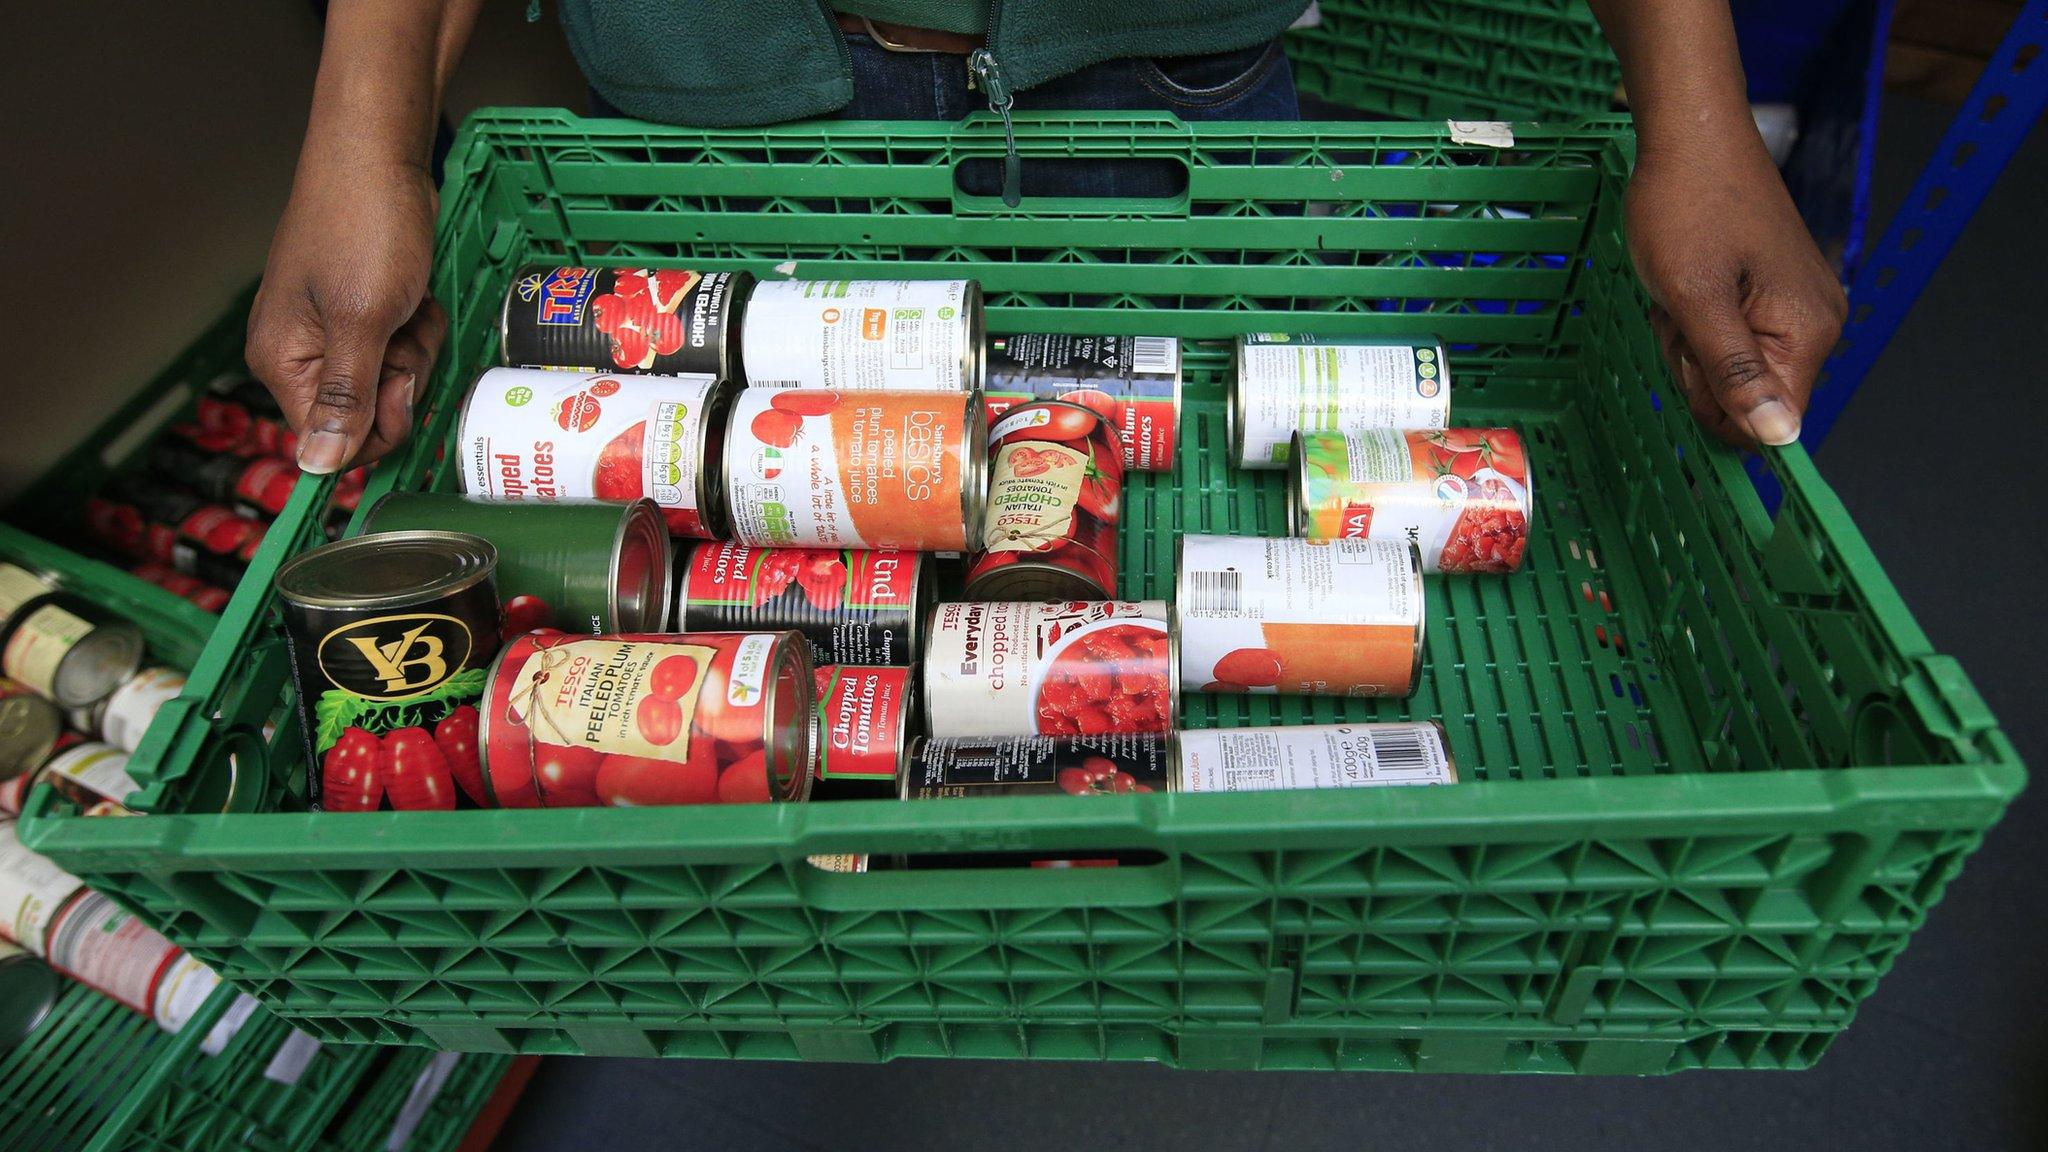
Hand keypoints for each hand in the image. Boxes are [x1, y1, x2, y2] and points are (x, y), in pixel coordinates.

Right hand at [246, 154, 444, 473]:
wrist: (378, 156)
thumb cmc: (363, 225)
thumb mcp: (363, 320)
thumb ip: (346, 398)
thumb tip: (319, 465)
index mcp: (284, 363)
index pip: (333, 443)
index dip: (381, 422)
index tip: (399, 377)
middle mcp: (300, 355)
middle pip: (369, 414)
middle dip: (403, 375)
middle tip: (402, 327)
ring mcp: (333, 332)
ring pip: (393, 380)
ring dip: (415, 345)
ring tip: (407, 301)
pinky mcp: (363, 313)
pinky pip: (401, 346)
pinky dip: (417, 324)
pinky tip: (413, 292)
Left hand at [1625, 129, 1845, 446]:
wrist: (1691, 136)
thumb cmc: (1687, 207)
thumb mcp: (1697, 300)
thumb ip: (1734, 372)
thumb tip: (1779, 437)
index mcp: (1808, 331)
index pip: (1771, 422)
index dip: (1717, 407)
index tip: (1689, 358)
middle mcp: (1815, 323)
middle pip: (1744, 396)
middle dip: (1696, 364)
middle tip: (1681, 309)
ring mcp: (1793, 306)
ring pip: (1726, 366)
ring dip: (1688, 339)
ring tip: (1680, 290)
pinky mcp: (1769, 291)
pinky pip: (1724, 335)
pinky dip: (1693, 319)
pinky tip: (1684, 284)